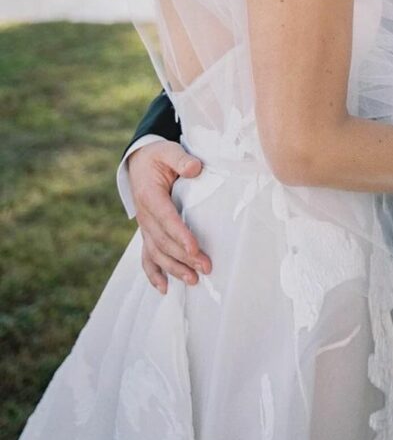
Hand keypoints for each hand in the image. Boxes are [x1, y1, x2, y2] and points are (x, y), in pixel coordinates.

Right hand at [128, 140, 210, 292]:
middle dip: (184, 257)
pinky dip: (153, 274)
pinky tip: (164, 288)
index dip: (180, 234)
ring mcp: (145, 226)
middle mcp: (145, 215)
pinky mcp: (147, 232)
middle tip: (206, 267)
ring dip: (173, 268)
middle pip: (163, 241)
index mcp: (150, 195)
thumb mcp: (168, 151)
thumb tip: (195, 168)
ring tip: (193, 280)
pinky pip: (147, 256)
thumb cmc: (158, 156)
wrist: (138, 161)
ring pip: (157, 252)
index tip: (194, 248)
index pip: (166, 218)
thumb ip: (181, 159)